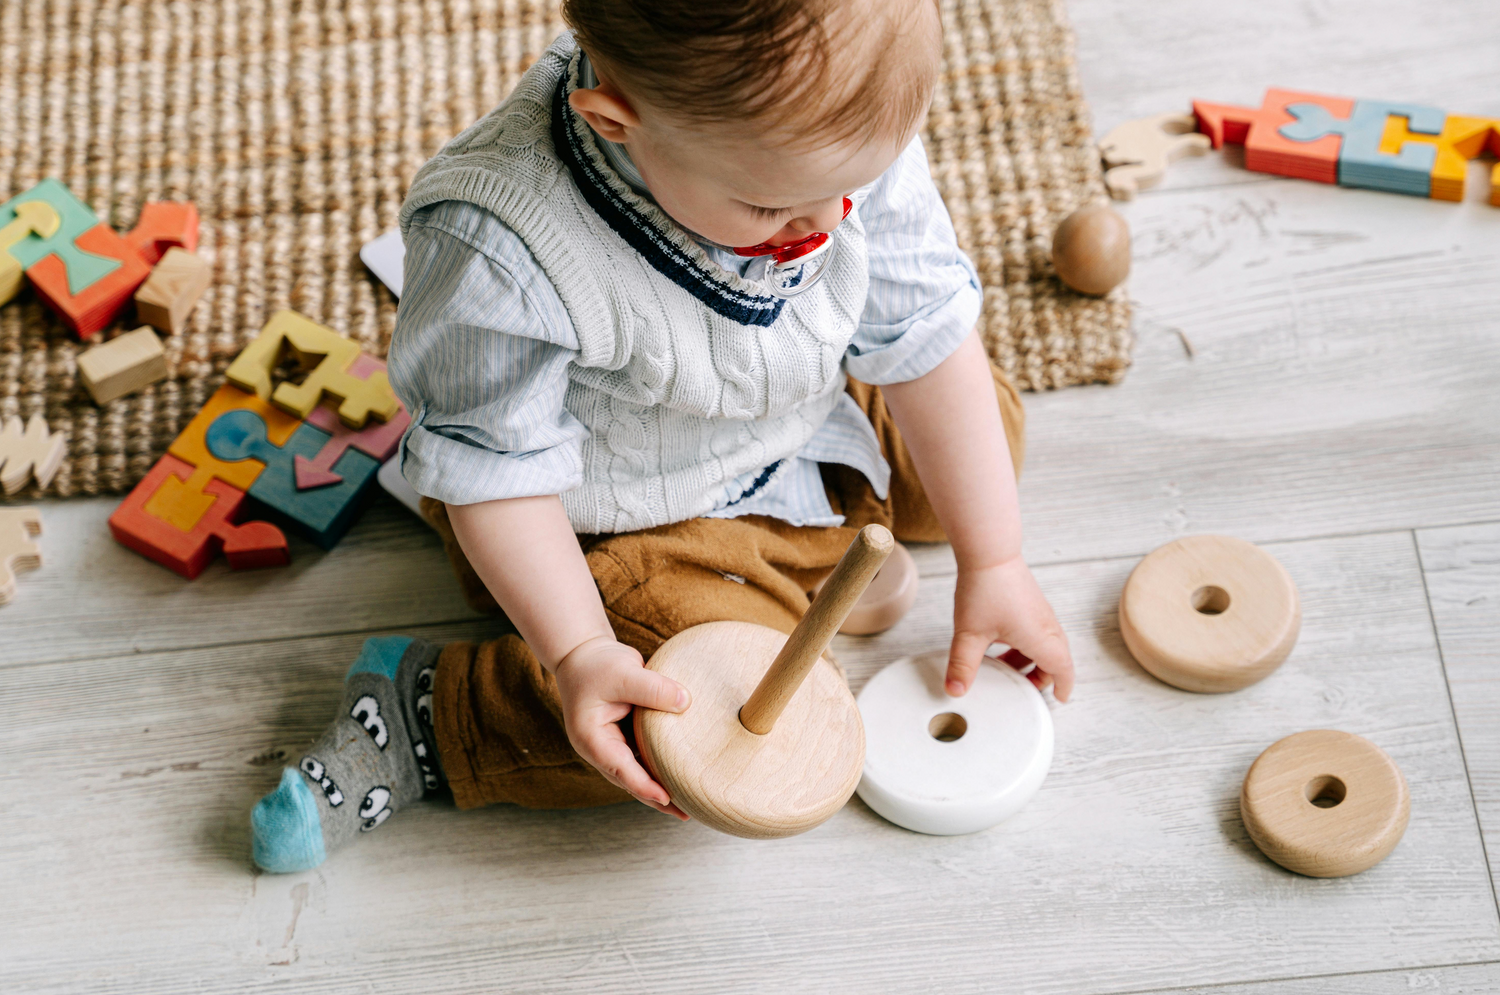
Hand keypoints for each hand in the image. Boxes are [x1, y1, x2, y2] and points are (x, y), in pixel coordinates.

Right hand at [553, 636, 692, 818]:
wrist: (583, 654)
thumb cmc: (596, 664)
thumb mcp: (624, 672)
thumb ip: (653, 688)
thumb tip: (686, 703)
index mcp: (592, 739)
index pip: (620, 769)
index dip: (644, 785)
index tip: (666, 798)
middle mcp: (601, 748)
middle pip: (630, 780)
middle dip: (656, 798)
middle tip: (685, 814)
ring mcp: (612, 745)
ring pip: (638, 772)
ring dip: (660, 786)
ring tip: (689, 803)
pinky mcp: (625, 737)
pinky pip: (644, 757)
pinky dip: (660, 766)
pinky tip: (680, 773)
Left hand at [946, 556, 1074, 701]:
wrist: (990, 552)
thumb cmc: (985, 589)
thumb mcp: (970, 634)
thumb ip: (962, 665)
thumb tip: (956, 690)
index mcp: (1040, 638)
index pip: (1063, 669)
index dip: (1063, 687)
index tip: (1059, 699)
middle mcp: (1046, 626)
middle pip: (1056, 659)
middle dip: (1042, 677)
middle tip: (1022, 688)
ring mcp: (1040, 612)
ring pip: (1045, 644)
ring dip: (1030, 660)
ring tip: (1004, 667)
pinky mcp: (1031, 602)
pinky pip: (1037, 630)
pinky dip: (1025, 644)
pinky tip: (999, 643)